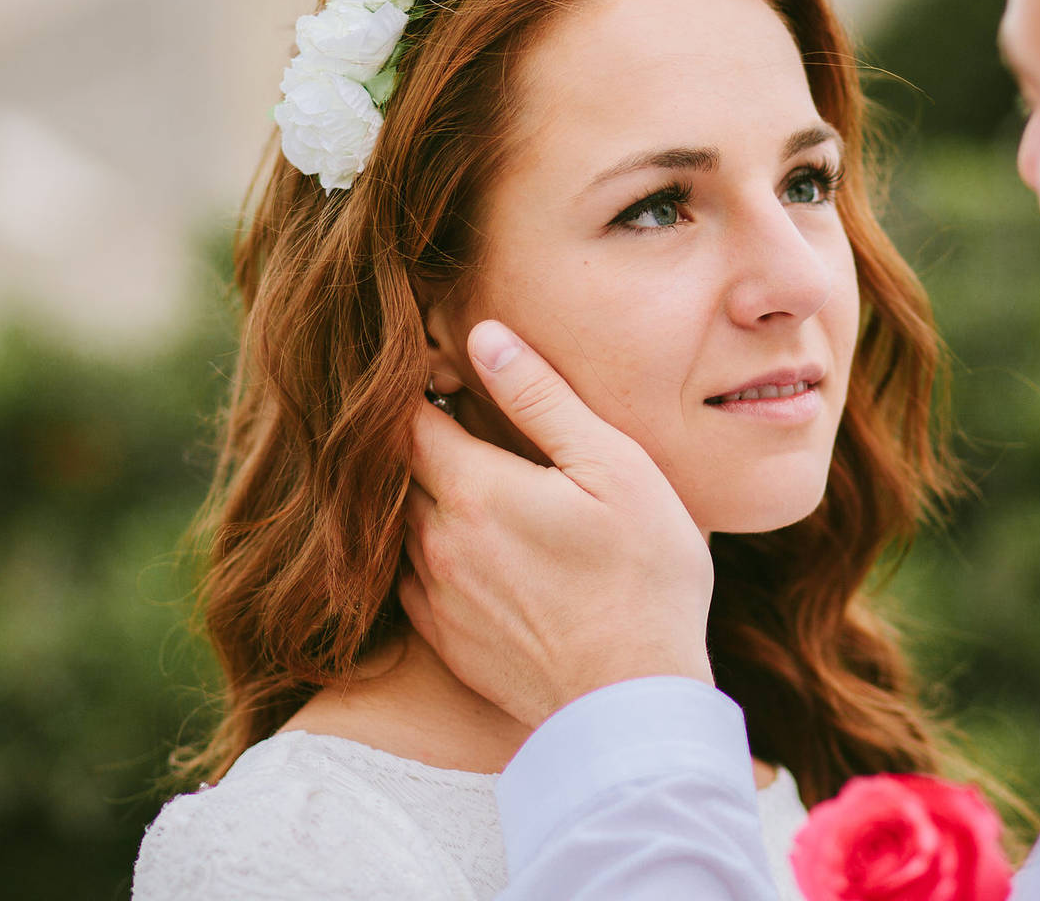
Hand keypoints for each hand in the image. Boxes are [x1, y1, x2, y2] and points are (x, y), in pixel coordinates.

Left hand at [401, 319, 715, 727]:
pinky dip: (430, 550)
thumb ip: (543, 400)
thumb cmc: (643, 577)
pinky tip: (476, 546)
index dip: (416, 385)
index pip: (406, 418)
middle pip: (395, 469)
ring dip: (421, 496)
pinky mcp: (444, 640)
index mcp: (473, 490)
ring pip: (400, 524)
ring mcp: (435, 597)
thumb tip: (484, 337)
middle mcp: (435, 542)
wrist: (631, 703)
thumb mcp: (614, 469)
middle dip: (416, 438)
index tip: (437, 368)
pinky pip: (411, 577)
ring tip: (471, 481)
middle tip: (456, 417)